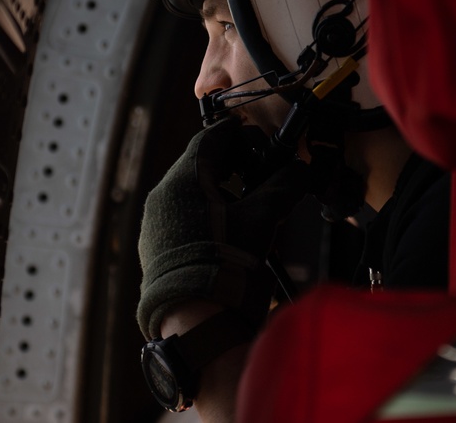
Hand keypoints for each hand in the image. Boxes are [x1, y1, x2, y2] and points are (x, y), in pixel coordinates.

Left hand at [137, 117, 309, 338]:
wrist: (196, 325)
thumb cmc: (226, 269)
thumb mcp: (262, 221)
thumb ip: (282, 188)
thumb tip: (299, 170)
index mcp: (182, 182)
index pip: (208, 140)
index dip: (233, 132)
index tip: (250, 131)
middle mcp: (162, 198)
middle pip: (196, 165)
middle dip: (227, 161)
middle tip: (254, 164)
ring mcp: (155, 225)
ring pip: (188, 191)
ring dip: (216, 188)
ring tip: (245, 198)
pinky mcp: (156, 248)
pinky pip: (180, 215)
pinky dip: (203, 210)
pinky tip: (225, 228)